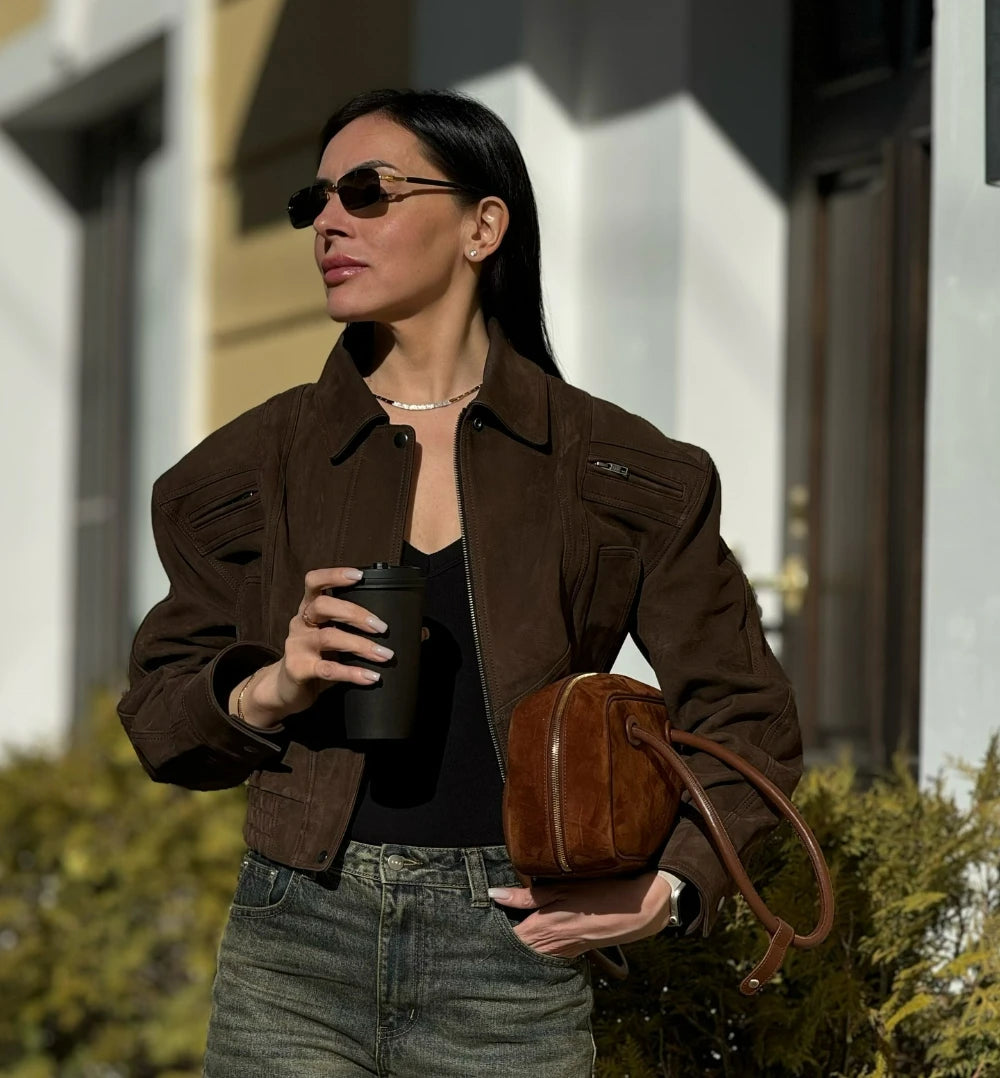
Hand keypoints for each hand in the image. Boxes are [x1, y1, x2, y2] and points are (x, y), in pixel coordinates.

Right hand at [229, 567, 428, 728]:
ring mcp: (297, 645)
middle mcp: (300, 622)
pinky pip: (328, 669)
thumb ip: (369, 634)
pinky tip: (371, 676)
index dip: (334, 575)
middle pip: (323, 606)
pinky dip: (352, 673)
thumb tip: (421, 632)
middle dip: (355, 613)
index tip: (360, 575)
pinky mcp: (298, 669)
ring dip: (360, 645)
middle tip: (382, 626)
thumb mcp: (340, 642)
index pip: (314, 581)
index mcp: (309, 609)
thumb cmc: (320, 658)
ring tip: (385, 655)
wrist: (287, 690)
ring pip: (328, 637)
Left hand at [488, 872, 673, 958]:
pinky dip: (535, 946)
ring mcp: (562, 952)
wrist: (635, 911)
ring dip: (517, 945)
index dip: (488, 936)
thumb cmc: (596, 895)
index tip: (472, 931)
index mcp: (541, 931)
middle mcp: (549, 948)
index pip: (505, 941)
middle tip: (481, 935)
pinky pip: (546, 954)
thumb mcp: (559, 888)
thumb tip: (493, 894)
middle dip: (499, 944)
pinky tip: (533, 935)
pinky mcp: (572, 951)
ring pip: (530, 954)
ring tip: (503, 932)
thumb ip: (524, 896)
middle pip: (515, 951)